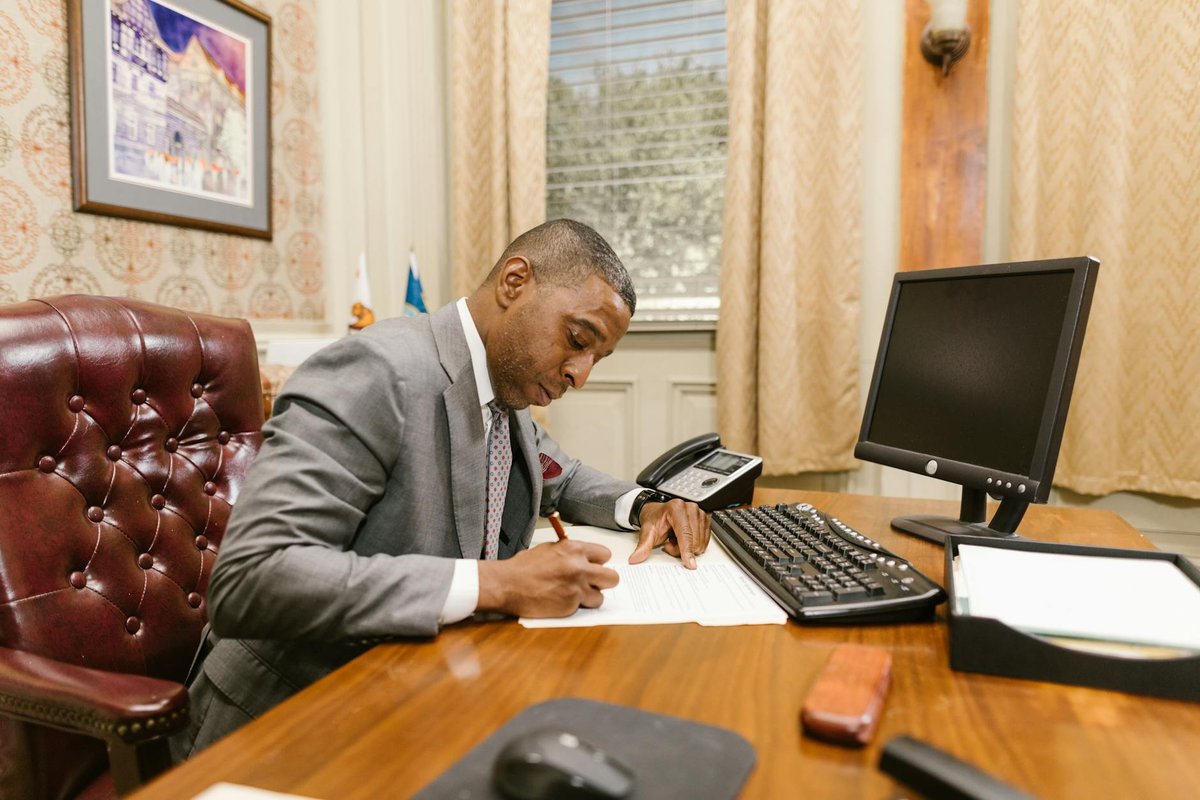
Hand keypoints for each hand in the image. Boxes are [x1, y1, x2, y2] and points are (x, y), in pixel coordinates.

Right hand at [476, 541, 617, 617]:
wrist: (507, 584)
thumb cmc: (523, 567)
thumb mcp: (549, 549)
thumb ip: (570, 553)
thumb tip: (585, 558)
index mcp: (574, 549)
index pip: (605, 554)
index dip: (599, 562)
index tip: (593, 566)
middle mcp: (579, 568)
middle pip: (612, 577)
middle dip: (603, 581)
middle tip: (592, 583)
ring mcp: (576, 588)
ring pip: (600, 597)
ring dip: (590, 597)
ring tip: (574, 595)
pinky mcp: (570, 606)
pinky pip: (583, 608)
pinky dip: (575, 606)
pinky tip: (561, 601)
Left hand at [629, 498, 709, 568]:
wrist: (658, 512)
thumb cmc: (655, 519)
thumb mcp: (647, 532)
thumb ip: (643, 546)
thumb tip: (635, 558)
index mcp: (676, 508)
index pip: (685, 533)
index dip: (687, 550)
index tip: (689, 563)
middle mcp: (690, 508)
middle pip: (693, 540)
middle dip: (680, 549)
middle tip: (669, 542)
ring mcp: (700, 513)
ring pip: (699, 543)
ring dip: (687, 547)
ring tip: (675, 538)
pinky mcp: (706, 519)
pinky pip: (704, 542)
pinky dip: (694, 544)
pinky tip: (684, 538)